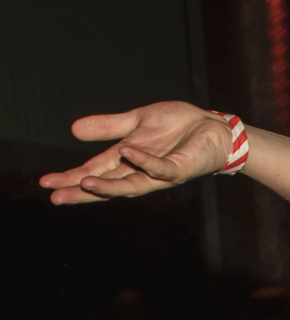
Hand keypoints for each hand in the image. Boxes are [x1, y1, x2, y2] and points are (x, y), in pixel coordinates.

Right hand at [40, 103, 234, 205]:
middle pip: (107, 185)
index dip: (71, 179)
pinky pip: (160, 168)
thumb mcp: (136, 122)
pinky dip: (145, 161)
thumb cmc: (177, 127)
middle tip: (56, 197)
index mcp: (127, 161)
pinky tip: (127, 152)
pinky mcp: (180, 168)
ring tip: (85, 184)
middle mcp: (141, 171)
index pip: (94, 173)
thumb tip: (73, 130)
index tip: (46, 183)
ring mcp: (160, 172)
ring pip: (131, 185)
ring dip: (108, 185)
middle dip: (82, 191)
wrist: (212, 127)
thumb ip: (108, 127)